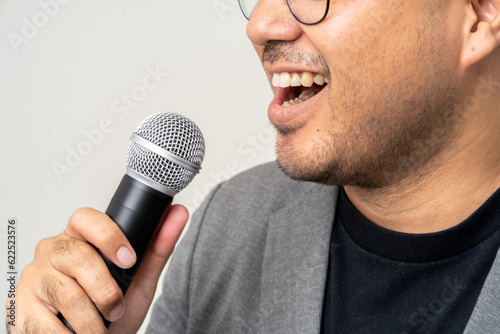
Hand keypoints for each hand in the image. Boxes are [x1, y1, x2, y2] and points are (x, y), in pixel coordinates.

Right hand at [6, 204, 188, 332]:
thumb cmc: (112, 308)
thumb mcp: (139, 279)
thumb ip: (157, 247)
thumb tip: (178, 213)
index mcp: (80, 237)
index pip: (87, 218)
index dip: (109, 236)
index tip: (129, 260)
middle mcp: (53, 250)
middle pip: (79, 257)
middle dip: (106, 290)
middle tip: (116, 308)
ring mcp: (34, 277)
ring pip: (67, 294)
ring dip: (92, 320)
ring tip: (100, 327)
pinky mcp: (20, 306)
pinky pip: (47, 323)